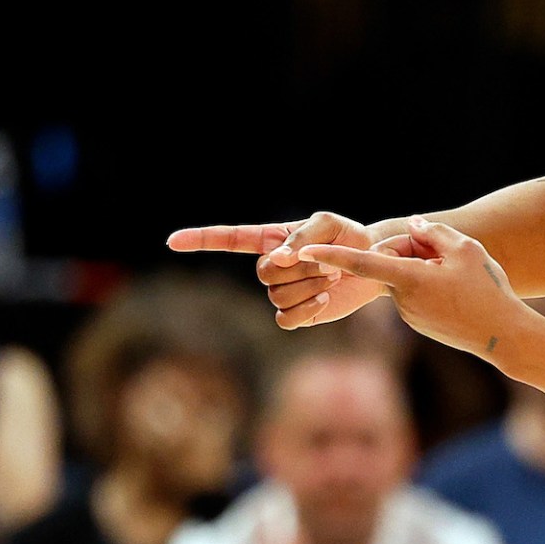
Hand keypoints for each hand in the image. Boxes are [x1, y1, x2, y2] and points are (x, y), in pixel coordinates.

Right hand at [170, 214, 385, 329]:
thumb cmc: (348, 237)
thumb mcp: (328, 223)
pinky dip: (306, 309)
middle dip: (298, 269)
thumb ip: (301, 236)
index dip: (200, 240)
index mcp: (270, 240)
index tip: (172, 241)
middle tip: (326, 261)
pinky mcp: (297, 314)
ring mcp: (282, 292)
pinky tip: (324, 299)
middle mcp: (271, 267)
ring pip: (277, 296)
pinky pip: (285, 319)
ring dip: (309, 286)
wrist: (372, 264)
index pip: (228, 239)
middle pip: (262, 274)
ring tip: (331, 277)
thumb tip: (277, 260)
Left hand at [308, 221, 536, 361]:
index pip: (360, 264)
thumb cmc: (487, 291)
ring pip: (404, 278)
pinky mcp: (418, 324)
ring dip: (424, 269)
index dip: (330, 255)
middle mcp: (401, 300)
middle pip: (392, 262)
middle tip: (448, 255)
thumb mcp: (466, 250)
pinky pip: (415, 294)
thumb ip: (434, 232)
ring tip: (459, 278)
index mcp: (408, 279)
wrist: (503, 336)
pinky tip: (458, 293)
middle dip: (412, 250)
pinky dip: (430, 286)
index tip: (302, 251)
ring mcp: (409, 316)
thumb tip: (413, 226)